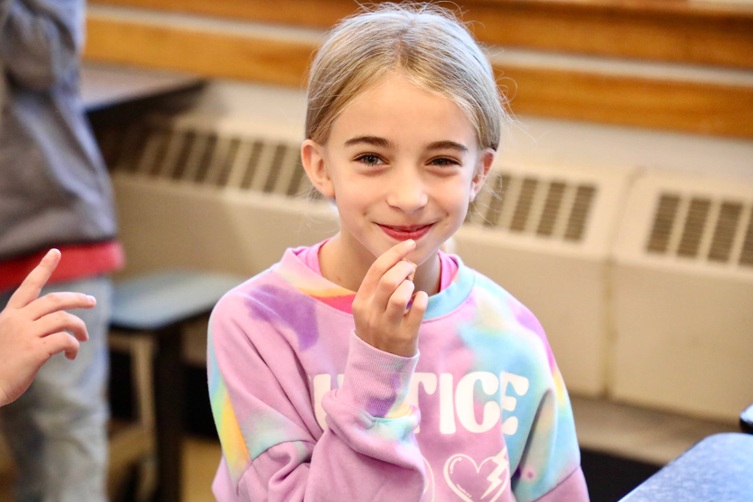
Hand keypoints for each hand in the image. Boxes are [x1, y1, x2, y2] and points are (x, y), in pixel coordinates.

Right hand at [0, 249, 95, 406]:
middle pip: (55, 300)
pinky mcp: (34, 351)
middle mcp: (17, 321)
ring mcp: (26, 335)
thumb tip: (53, 328)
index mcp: (9, 316)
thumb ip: (24, 328)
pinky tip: (71, 354)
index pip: (28, 286)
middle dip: (77, 299)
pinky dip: (74, 345)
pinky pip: (64, 339)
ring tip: (84, 337)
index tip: (55, 252)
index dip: (43, 268)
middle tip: (92, 302)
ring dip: (79, 327)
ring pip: (64, 319)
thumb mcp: (5, 339)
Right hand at [352, 240, 428, 356]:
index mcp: (361, 302)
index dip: (394, 253)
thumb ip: (383, 285)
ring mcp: (387, 326)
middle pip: (389, 280)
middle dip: (404, 268)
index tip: (409, 244)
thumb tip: (406, 262)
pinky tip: (419, 300)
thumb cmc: (379, 328)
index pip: (376, 269)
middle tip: (411, 270)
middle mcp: (371, 313)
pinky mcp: (405, 337)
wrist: (378, 366)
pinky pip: (417, 310)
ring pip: (400, 295)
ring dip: (411, 285)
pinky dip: (421, 299)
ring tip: (412, 289)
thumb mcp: (371, 307)